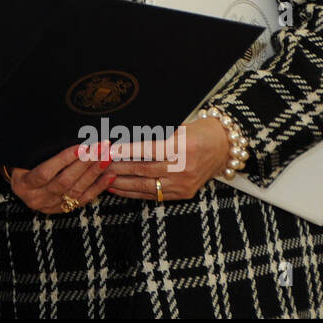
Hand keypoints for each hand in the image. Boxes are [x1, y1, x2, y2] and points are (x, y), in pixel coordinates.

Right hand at [9, 140, 114, 213]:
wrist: (21, 184)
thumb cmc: (23, 164)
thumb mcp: (25, 156)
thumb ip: (40, 150)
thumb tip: (64, 131)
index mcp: (23, 184)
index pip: (45, 172)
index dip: (64, 160)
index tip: (81, 146)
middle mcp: (36, 198)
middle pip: (64, 181)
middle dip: (85, 163)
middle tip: (101, 148)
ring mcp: (50, 206)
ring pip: (76, 190)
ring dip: (94, 173)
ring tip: (107, 158)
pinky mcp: (63, 209)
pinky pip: (84, 199)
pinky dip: (98, 187)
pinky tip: (109, 176)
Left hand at [106, 116, 230, 201]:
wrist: (224, 147)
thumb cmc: (199, 132)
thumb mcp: (178, 128)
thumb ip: (154, 136)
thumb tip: (123, 139)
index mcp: (182, 148)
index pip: (148, 150)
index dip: (126, 151)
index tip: (107, 150)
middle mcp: (184, 169)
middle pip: (144, 170)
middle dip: (118, 168)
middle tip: (98, 164)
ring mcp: (184, 184)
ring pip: (146, 186)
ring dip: (122, 183)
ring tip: (103, 177)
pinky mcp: (184, 194)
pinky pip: (154, 195)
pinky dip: (134, 193)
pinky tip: (119, 188)